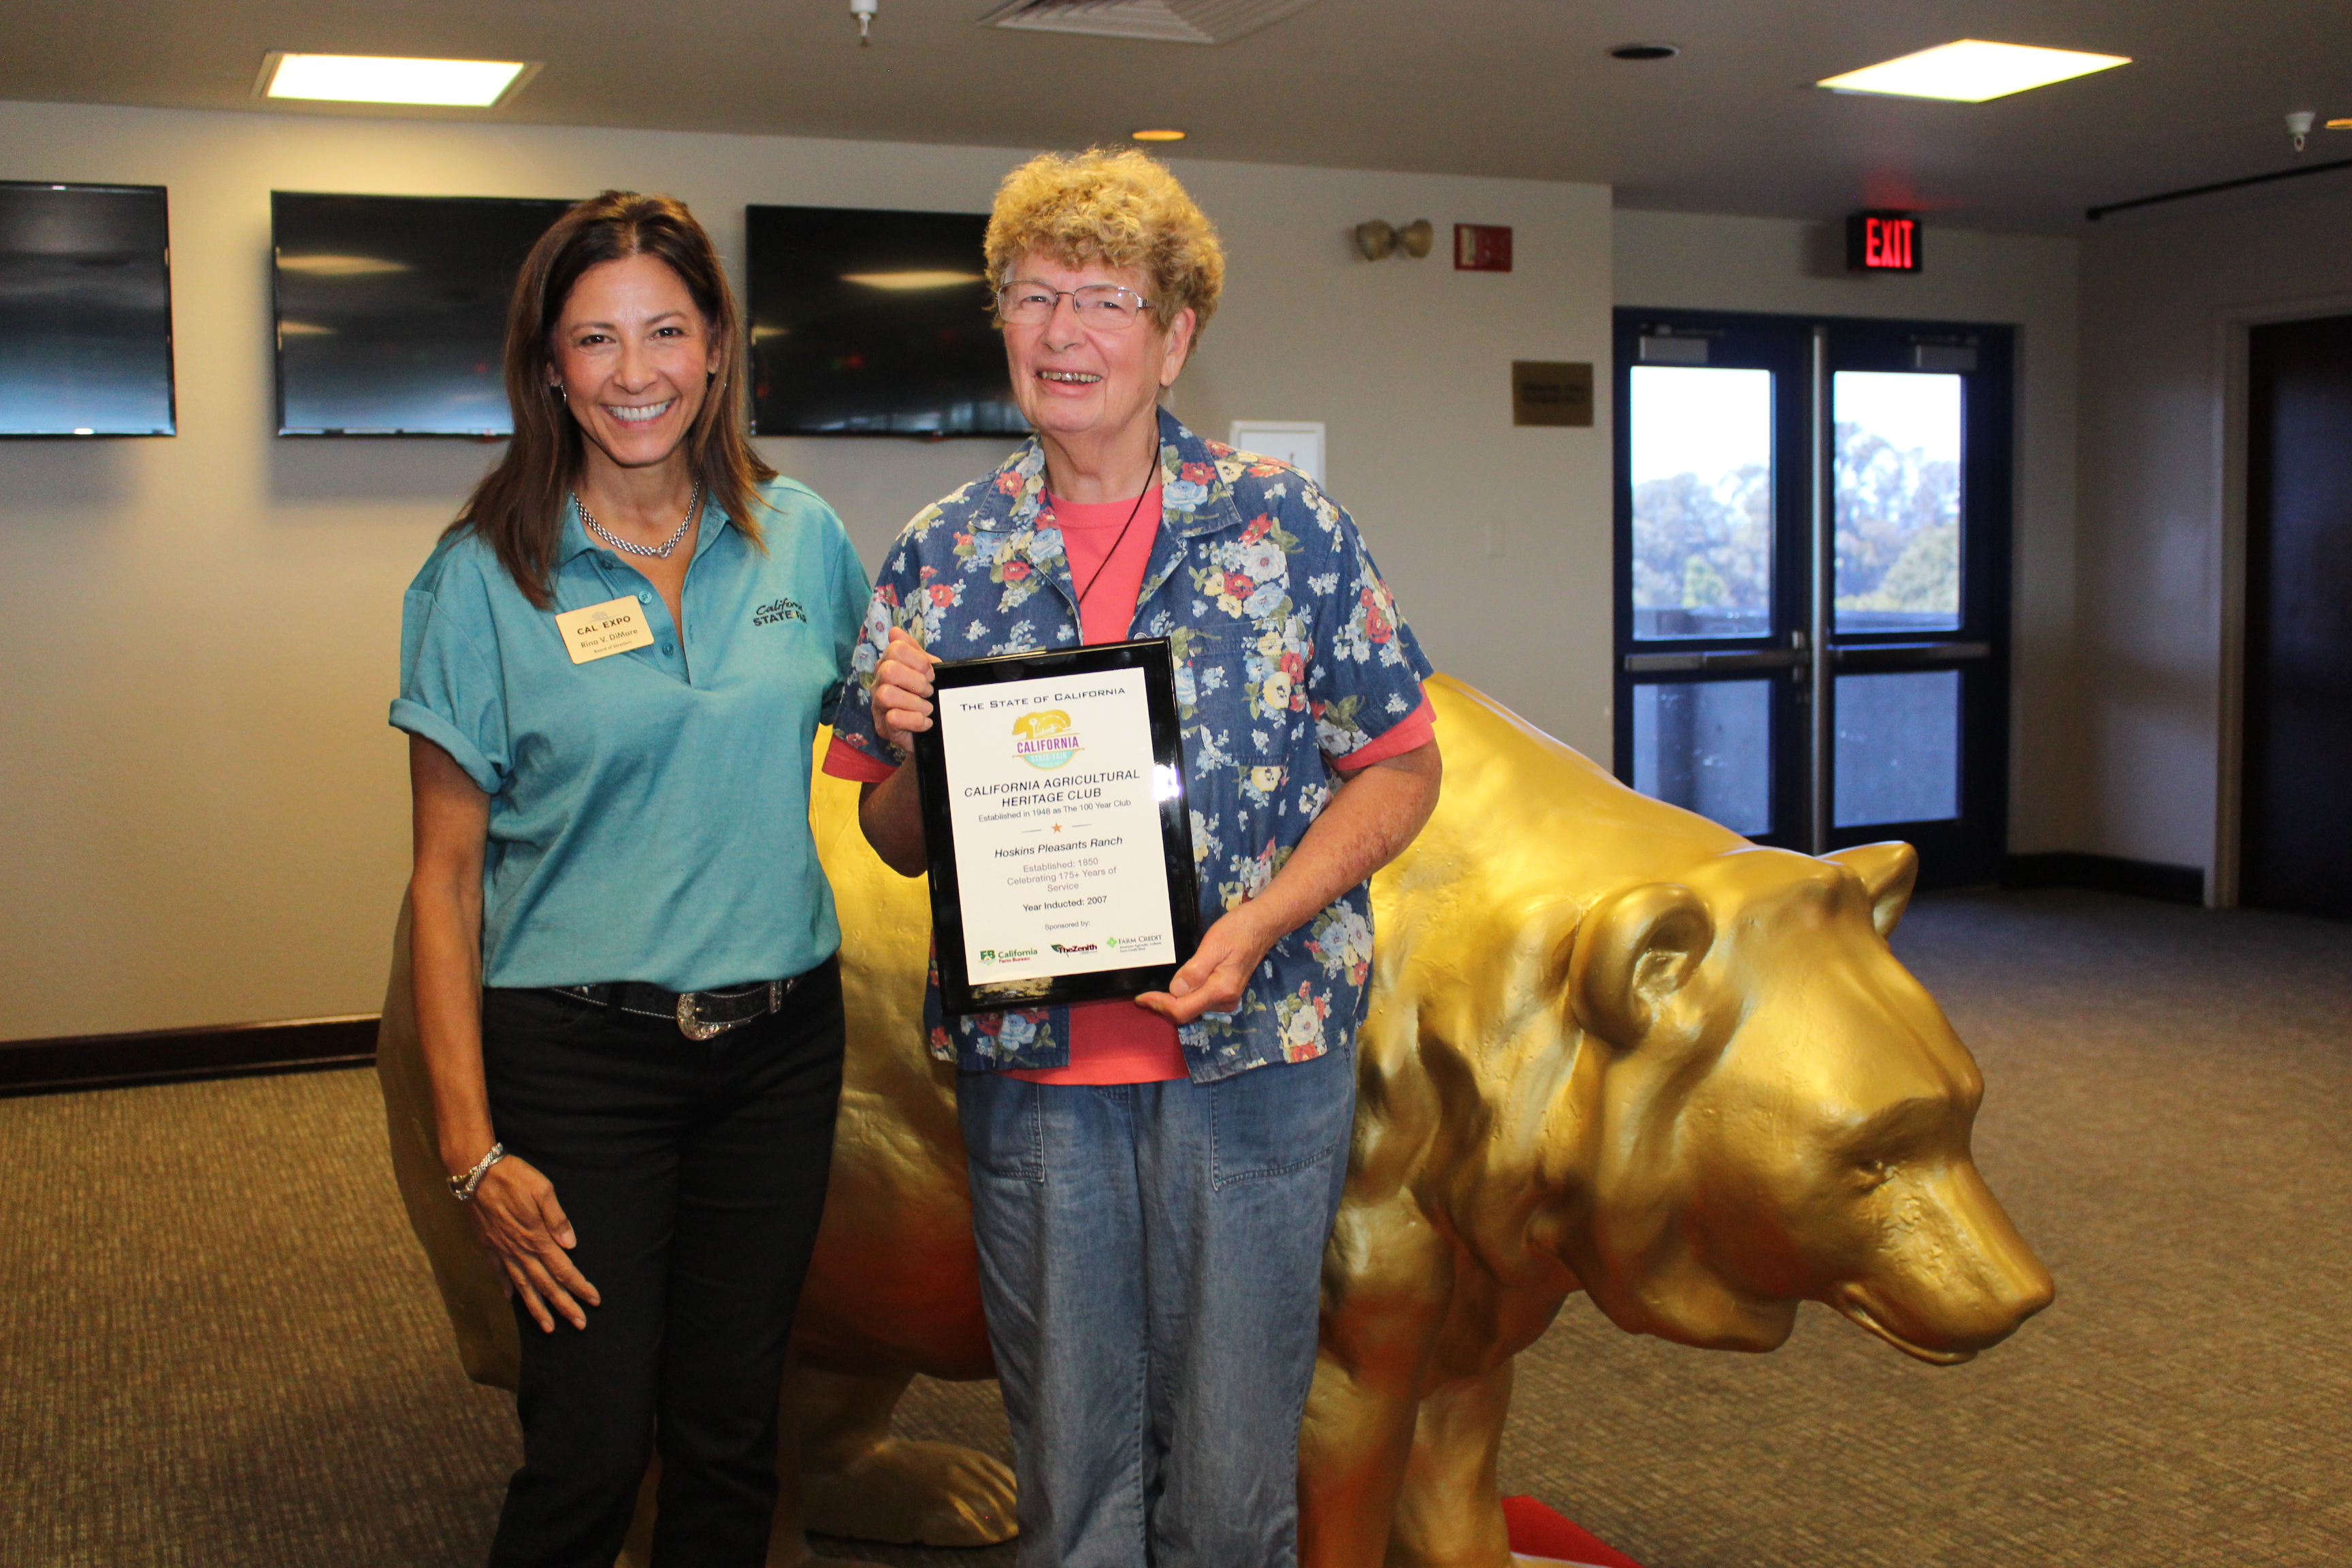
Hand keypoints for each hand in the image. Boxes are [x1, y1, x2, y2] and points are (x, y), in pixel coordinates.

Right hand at [465, 1154, 600, 1332]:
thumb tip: (570, 1244)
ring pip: (523, 1286)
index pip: (563, 1269)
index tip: (594, 1300)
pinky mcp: (489, 1246)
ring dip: (537, 1309)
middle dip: (564, 1306)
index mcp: (537, 1237)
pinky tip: (512, 1300)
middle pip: (546, 1285)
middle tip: (580, 1325)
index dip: (579, 1286)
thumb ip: (557, 1218)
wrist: (475, 1173)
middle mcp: (520, 1250)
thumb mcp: (542, 1189)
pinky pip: (499, 1273)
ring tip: (549, 1328)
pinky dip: (507, 1288)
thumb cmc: (512, 1177)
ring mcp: (503, 1250)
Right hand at [873, 626, 942, 752]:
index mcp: (889, 665)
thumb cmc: (926, 698)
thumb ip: (915, 651)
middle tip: (928, 691)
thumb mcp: (926, 672)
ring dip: (914, 702)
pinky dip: (915, 720)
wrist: (929, 732)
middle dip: (915, 680)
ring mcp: (878, 706)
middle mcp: (878, 683)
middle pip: (888, 670)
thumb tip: (894, 631)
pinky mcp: (883, 728)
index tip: (931, 674)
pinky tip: (925, 722)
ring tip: (927, 708)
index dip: (917, 660)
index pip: (895, 649)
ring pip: (886, 694)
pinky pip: (894, 719)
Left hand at [1136, 904, 1280, 1026]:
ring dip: (1171, 1003)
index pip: (1183, 1009)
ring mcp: (1226, 999)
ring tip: (1152, 991)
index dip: (1159, 1005)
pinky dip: (1182, 998)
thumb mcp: (1213, 945)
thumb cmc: (1238, 930)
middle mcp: (1224, 1001)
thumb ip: (1195, 970)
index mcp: (1221, 990)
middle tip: (1142, 995)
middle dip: (1162, 1006)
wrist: (1262, 924)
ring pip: (1190, 1009)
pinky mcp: (1225, 993)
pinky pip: (1198, 1002)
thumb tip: (1175, 991)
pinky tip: (1172, 988)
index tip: (1141, 997)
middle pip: (1185, 1013)